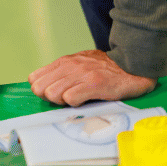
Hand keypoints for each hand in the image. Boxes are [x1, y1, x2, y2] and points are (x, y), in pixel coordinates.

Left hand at [28, 49, 156, 105]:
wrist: (131, 65)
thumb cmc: (104, 68)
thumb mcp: (79, 64)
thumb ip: (63, 72)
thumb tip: (44, 85)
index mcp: (63, 62)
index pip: (34, 78)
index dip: (41, 89)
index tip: (53, 93)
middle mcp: (69, 66)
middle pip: (40, 88)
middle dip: (49, 97)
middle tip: (64, 98)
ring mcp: (81, 74)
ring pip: (52, 93)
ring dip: (61, 101)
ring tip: (76, 99)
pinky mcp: (94, 84)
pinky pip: (71, 98)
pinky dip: (75, 103)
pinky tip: (85, 100)